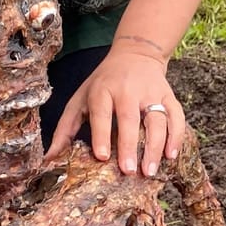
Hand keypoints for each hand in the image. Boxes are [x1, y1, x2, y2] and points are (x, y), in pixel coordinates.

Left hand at [45, 46, 188, 177]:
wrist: (136, 54)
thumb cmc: (103, 83)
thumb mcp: (80, 99)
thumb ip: (65, 129)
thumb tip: (49, 158)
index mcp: (102, 90)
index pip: (102, 113)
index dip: (102, 134)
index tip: (103, 157)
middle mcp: (127, 90)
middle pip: (130, 119)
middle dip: (130, 146)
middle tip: (130, 171)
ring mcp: (151, 92)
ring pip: (157, 120)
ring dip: (155, 146)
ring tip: (150, 170)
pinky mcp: (169, 95)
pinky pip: (176, 116)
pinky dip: (176, 136)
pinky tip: (171, 156)